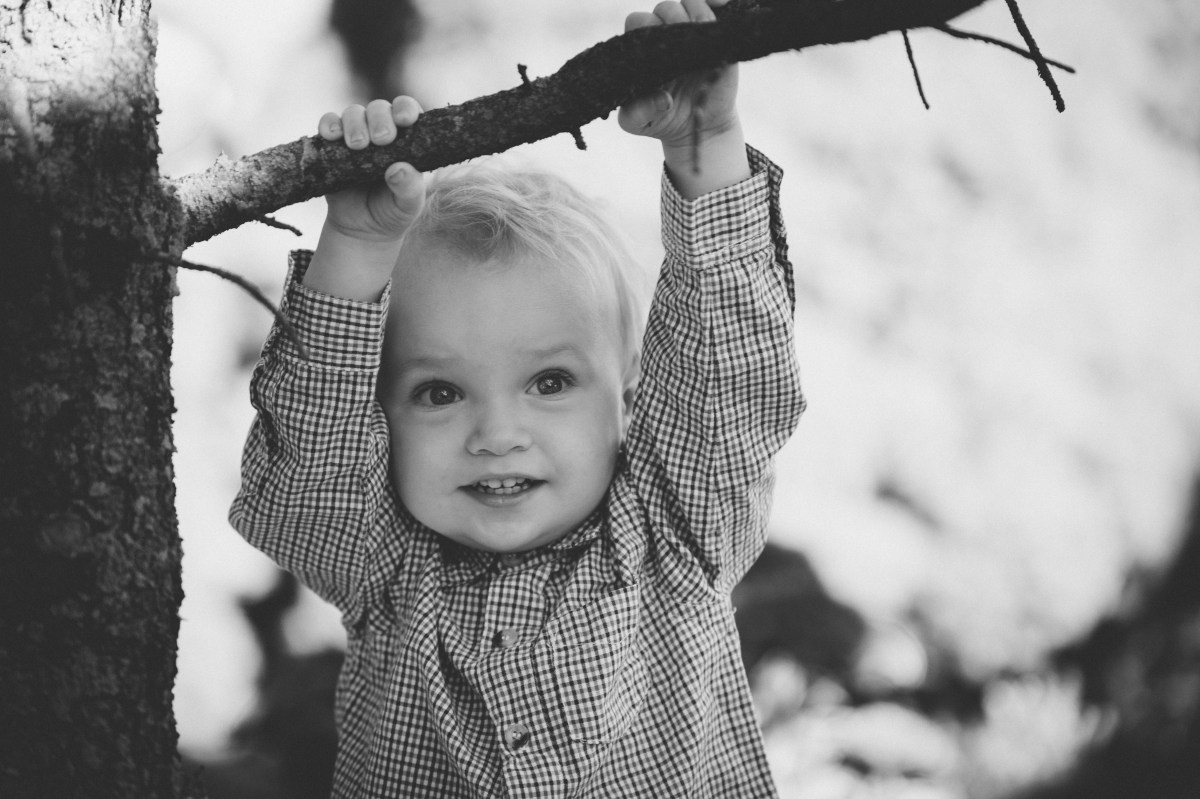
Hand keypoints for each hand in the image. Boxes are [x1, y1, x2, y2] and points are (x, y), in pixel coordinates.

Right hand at [303, 96, 424, 301]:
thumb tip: (399, 169)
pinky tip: (331, 135)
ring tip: (357, 146)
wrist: (362, 231)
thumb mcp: (409, 206)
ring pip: (353, 113)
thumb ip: (409, 189)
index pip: (407, 112)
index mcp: (406, 141)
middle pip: (379, 109)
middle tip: (382, 139)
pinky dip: (328, 125)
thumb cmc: (392, 213)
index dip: (406, 109)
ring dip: (355, 124)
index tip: (405, 120)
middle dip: (380, 119)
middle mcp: (381, 133)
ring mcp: (355, 136)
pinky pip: (328, 125)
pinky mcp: (332, 146)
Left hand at [617, 0, 738, 149]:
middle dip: (672, 22)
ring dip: (695, 14)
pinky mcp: (716, 34)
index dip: (646, 28)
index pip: (638, 21)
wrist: (698, 128)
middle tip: (681, 50)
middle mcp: (665, 34)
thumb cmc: (662, 119)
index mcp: (642, 48)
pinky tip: (721, 3)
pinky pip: (714, 5)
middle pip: (664, 8)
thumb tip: (663, 99)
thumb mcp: (638, 122)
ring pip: (689, 3)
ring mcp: (691, 32)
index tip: (657, 50)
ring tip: (700, 36)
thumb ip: (636, 113)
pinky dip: (716, 0)